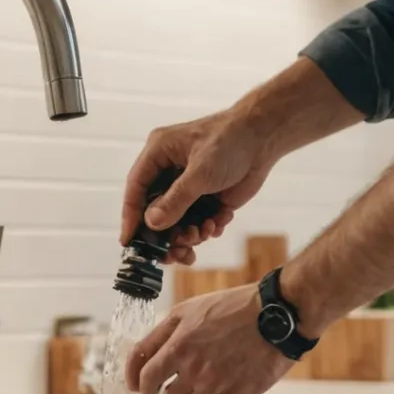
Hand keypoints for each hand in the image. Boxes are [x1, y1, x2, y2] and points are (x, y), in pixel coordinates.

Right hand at [121, 111, 275, 264]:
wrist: (264, 140)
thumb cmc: (230, 142)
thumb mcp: (200, 172)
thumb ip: (176, 200)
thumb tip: (152, 223)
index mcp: (159, 153)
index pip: (136, 188)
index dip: (131, 216)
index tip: (129, 242)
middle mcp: (169, 171)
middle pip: (155, 211)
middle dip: (165, 234)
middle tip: (174, 253)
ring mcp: (188, 185)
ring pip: (177, 221)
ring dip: (188, 234)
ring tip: (203, 233)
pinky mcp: (207, 197)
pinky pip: (198, 221)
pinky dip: (206, 228)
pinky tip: (219, 222)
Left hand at [126, 284, 293, 393]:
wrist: (278, 315)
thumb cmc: (234, 307)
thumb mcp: (188, 310)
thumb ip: (159, 335)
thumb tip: (141, 360)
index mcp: (179, 346)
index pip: (145, 377)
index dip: (140, 386)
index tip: (142, 389)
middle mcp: (194, 369)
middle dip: (174, 385)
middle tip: (191, 369)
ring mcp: (217, 384)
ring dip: (198, 391)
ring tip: (216, 369)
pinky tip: (233, 377)